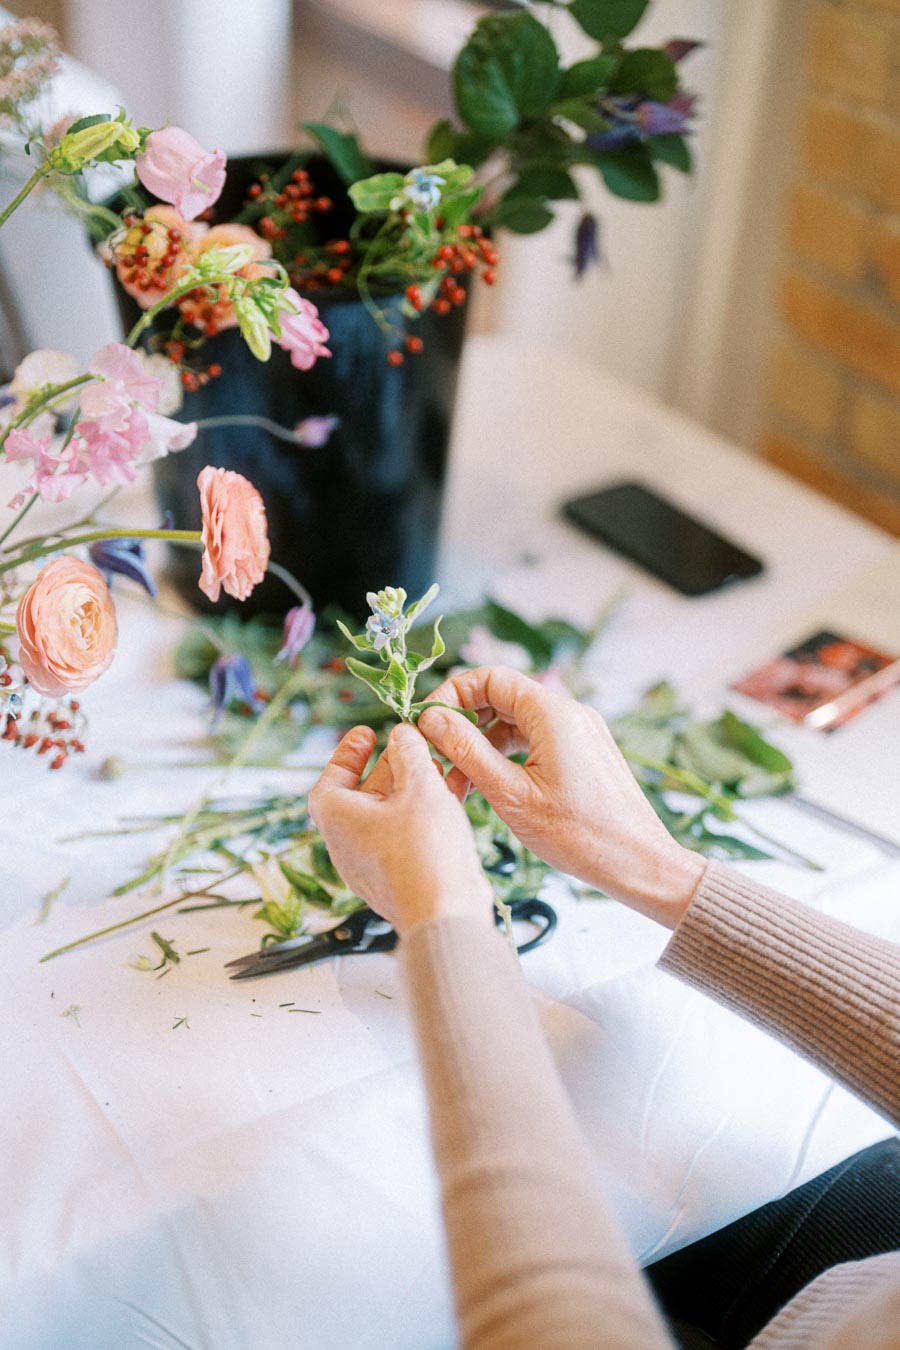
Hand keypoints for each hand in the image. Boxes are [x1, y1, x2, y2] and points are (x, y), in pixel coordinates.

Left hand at [308, 722, 494, 936]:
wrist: (444, 913)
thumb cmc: (422, 849)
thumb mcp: (419, 787)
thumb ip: (411, 754)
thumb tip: (402, 734)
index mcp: (337, 819)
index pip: (330, 780)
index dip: (347, 754)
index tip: (366, 733)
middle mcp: (349, 844)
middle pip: (365, 794)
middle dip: (391, 766)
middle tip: (413, 743)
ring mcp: (375, 864)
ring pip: (392, 815)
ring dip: (415, 787)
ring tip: (440, 764)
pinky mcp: (403, 876)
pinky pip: (410, 835)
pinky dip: (428, 811)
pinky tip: (456, 791)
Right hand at [418, 667, 705, 927]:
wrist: (639, 863)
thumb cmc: (578, 835)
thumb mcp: (510, 794)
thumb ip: (467, 750)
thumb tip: (430, 717)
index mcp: (552, 713)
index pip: (490, 678)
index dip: (452, 695)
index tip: (427, 725)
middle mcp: (569, 712)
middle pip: (501, 698)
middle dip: (463, 725)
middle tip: (436, 759)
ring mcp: (579, 731)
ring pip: (516, 723)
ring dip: (482, 746)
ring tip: (458, 785)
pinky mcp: (583, 752)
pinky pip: (535, 740)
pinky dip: (507, 757)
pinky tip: (489, 787)